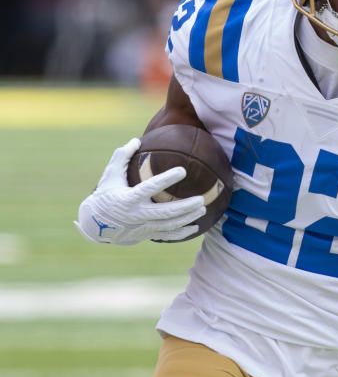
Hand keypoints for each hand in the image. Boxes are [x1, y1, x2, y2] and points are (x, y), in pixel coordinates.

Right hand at [75, 138, 205, 244]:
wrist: (94, 225)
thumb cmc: (106, 194)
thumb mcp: (109, 175)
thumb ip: (122, 156)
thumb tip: (136, 140)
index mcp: (128, 198)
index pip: (150, 188)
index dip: (166, 179)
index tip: (183, 171)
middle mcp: (136, 215)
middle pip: (165, 212)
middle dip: (185, 207)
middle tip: (200, 199)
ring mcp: (142, 227)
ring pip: (168, 225)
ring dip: (187, 218)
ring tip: (202, 208)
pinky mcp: (146, 235)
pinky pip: (167, 236)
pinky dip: (182, 233)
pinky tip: (196, 227)